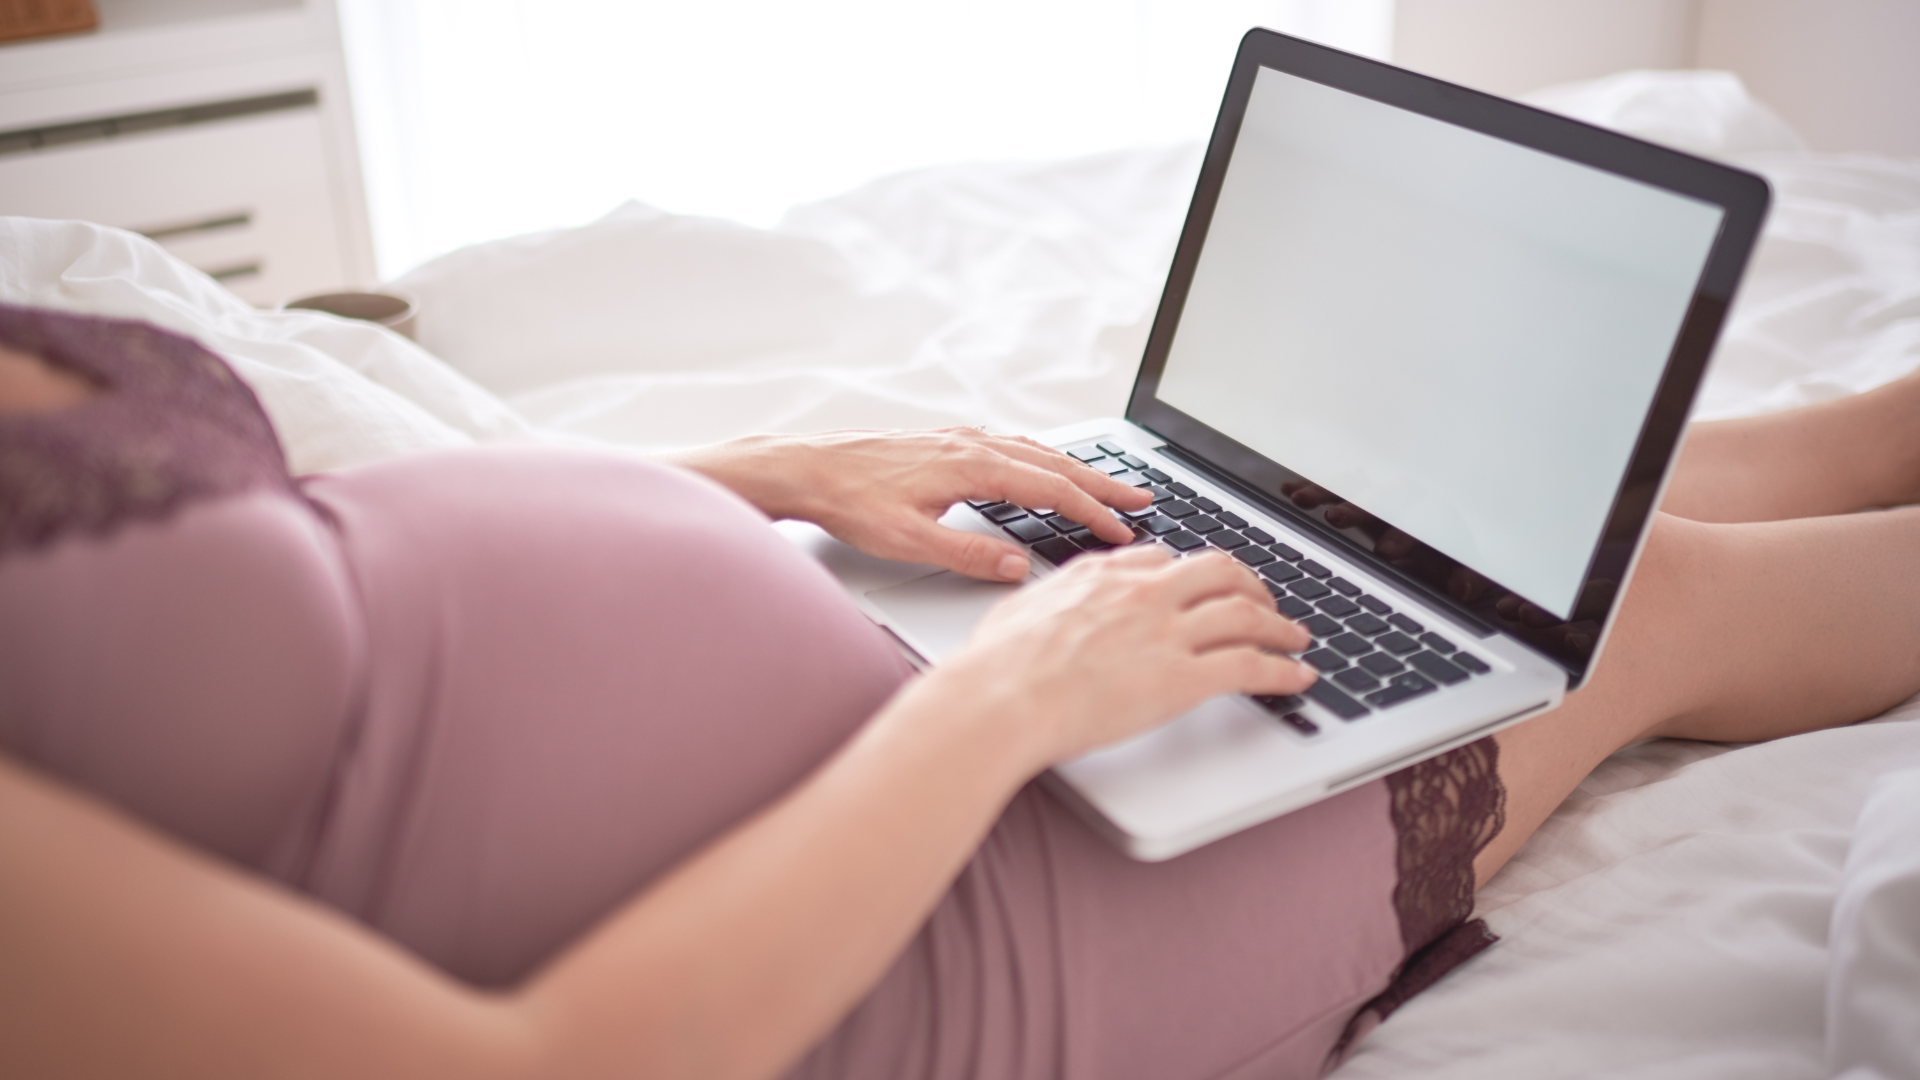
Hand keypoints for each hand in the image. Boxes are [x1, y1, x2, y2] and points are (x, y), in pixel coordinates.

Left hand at [667, 428, 1150, 580]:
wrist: (803, 468)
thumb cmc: (848, 502)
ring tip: (1106, 486)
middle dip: (1102, 483)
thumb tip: (1018, 568)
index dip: (1092, 511)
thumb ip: (968, 556)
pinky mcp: (943, 441)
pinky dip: (1040, 458)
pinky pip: (1009, 445)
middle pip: (1052, 463)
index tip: (1124, 531)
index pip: (1049, 489)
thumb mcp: (908, 540)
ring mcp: (958, 439)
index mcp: (970, 466)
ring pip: (1033, 451)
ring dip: (1074, 469)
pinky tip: (1040, 467)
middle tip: (1143, 500)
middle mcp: (970, 444)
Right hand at [926, 546, 1317, 770]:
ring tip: (1296, 639)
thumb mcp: (1017, 609)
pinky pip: (1250, 666)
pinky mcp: (1182, 677)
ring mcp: (1166, 632)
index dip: (1192, 572)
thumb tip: (1038, 604)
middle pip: (1219, 571)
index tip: (1202, 584)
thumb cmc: (996, 666)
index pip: (1163, 558)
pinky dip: (1283, 671)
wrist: (1001, 698)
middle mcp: (1142, 593)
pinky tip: (1297, 677)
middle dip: (1250, 585)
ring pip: (1246, 614)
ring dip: (1280, 627)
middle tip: (1263, 603)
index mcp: (1103, 575)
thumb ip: (1044, 600)